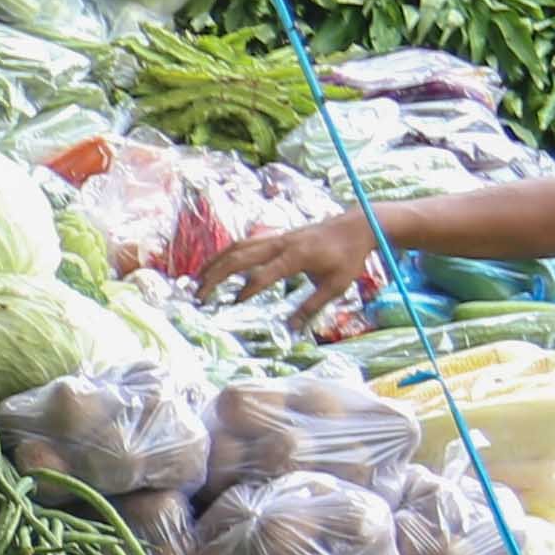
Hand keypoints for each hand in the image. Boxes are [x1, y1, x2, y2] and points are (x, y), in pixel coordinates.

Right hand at [204, 215, 386, 328]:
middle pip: (240, 256)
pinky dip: (227, 254)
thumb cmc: (348, 258)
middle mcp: (281, 243)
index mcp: (296, 256)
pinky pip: (245, 243)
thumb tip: (292, 329)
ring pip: (238, 246)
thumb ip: (310, 307)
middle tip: (199, 295)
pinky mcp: (276, 236)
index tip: (233, 305)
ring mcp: (277, 237)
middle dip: (216, 275)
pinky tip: (217, 267)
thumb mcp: (335, 287)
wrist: (357, 226)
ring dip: (215, 262)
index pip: (264, 274)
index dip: (247, 290)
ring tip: (198, 280)